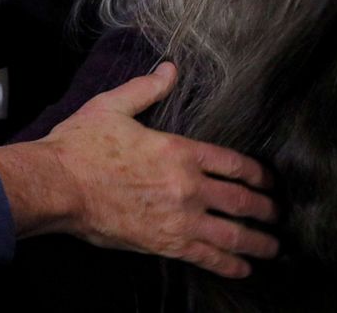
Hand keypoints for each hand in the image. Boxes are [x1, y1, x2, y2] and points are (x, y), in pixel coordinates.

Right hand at [0, 64, 278, 278]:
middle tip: (278, 213)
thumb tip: (169, 69)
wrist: (58, 186)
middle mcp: (187, 187)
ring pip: (232, 234)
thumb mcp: (113, 106)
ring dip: (258, 241)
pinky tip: (243, 268)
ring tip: (273, 246)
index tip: (268, 180)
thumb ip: (146, 89)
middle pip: (241, 201)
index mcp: (179, 151)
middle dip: (265, 208)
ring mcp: (179, 218)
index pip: (233, 163)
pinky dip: (230, 265)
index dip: (257, 173)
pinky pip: (207, 257)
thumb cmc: (81, 145)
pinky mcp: (164, 244)